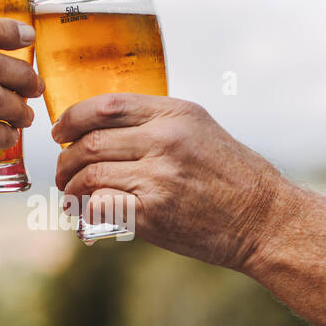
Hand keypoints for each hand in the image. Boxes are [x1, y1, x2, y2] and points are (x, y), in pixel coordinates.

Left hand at [52, 94, 288, 271]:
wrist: (264, 220)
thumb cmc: (234, 177)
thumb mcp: (201, 131)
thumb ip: (157, 124)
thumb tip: (103, 130)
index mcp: (176, 114)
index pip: (106, 105)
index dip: (73, 118)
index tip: (61, 132)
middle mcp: (165, 140)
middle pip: (91, 142)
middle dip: (66, 159)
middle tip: (63, 171)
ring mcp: (158, 177)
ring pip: (89, 174)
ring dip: (71, 188)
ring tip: (70, 196)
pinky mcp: (153, 213)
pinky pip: (100, 206)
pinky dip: (84, 213)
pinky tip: (84, 219)